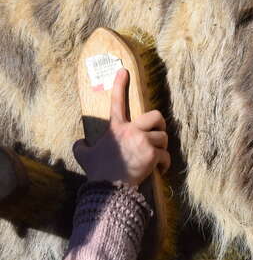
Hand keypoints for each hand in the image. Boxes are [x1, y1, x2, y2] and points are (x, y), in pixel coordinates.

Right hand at [73, 69, 170, 186]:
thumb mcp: (84, 156)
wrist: (109, 189)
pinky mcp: (153, 155)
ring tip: (156, 157)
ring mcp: (143, 142)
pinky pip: (166, 155)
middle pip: (156, 116)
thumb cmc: (98, 172)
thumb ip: (81, 147)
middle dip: (160, 123)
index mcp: (116, 128)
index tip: (124, 71)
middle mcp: (132, 131)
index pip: (117, 102)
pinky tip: (160, 170)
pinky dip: (165, 164)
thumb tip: (79, 143)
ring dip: (162, 147)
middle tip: (158, 131)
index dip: (120, 85)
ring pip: (163, 137)